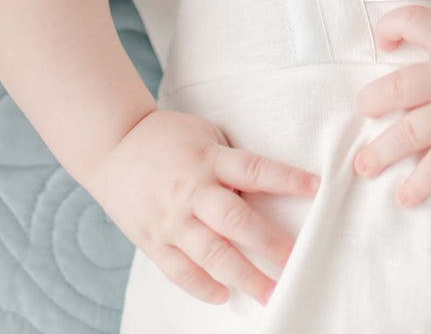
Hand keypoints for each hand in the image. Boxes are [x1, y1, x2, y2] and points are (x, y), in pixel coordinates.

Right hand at [83, 109, 319, 306]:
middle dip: (269, 242)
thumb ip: (231, 161)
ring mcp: (172, 220)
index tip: (316, 188)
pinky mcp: (154, 241)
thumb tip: (267, 188)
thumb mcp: (205, 135)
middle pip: (236, 220)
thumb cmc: (168, 137)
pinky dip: (201, 286)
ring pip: (211, 253)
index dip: (286, 179)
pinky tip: (224, 296)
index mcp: (209, 159)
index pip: (254, 170)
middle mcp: (192, 191)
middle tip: (296, 260)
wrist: (114, 146)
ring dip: (243, 276)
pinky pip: (179, 270)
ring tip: (269, 292)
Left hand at [352, 0, 430, 207]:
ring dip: (382, 149)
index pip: (410, 23)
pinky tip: (404, 195)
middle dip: (370, 102)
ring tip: (363, 164)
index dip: (389, 26)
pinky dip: (421, 182)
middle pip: (396, 88)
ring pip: (410, 132)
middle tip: (359, 110)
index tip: (382, 39)